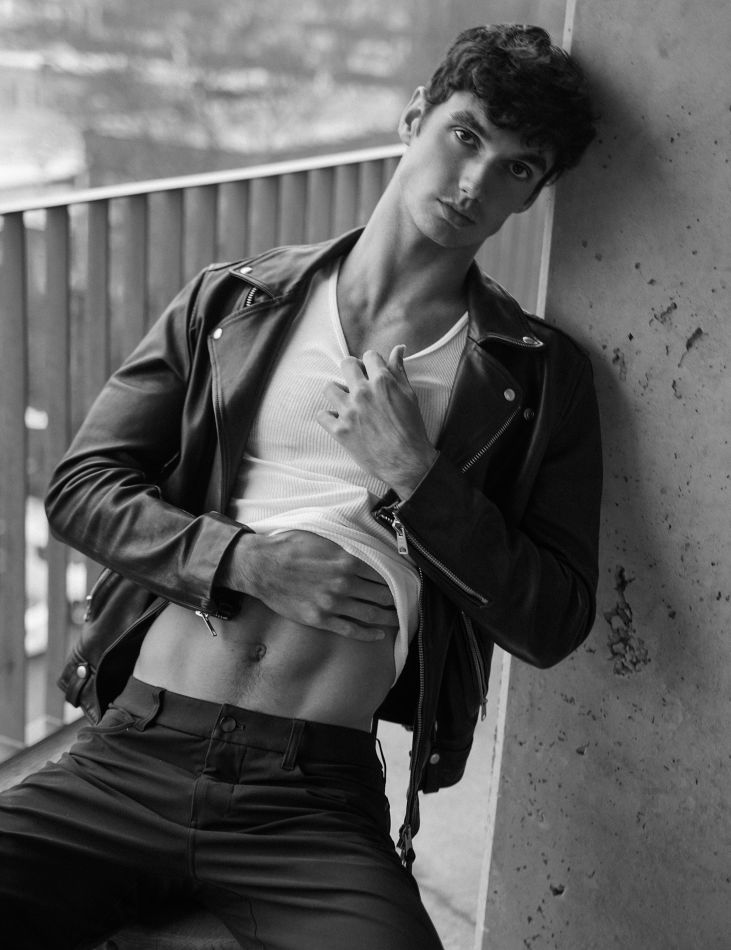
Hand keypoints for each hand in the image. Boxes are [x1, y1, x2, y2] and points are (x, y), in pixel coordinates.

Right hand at [223, 530, 396, 640]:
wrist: (261, 567)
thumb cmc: (289, 547)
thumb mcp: (322, 537)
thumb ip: (346, 543)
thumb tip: (367, 544)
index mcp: (347, 560)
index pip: (383, 572)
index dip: (397, 577)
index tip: (407, 580)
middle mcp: (344, 583)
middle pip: (382, 594)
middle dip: (398, 598)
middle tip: (409, 600)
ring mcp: (332, 603)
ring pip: (371, 613)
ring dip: (389, 617)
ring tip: (400, 618)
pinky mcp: (320, 619)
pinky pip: (351, 630)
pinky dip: (369, 633)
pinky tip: (379, 633)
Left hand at [317, 346, 437, 497]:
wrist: (407, 462)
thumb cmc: (411, 429)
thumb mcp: (409, 396)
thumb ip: (399, 371)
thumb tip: (399, 349)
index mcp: (382, 382)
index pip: (369, 356)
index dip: (371, 363)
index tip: (372, 372)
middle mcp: (363, 393)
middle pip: (346, 364)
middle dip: (352, 370)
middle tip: (357, 383)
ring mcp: (349, 412)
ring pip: (329, 388)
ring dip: (337, 393)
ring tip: (346, 402)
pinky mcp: (340, 431)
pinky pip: (322, 415)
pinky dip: (328, 418)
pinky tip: (339, 421)